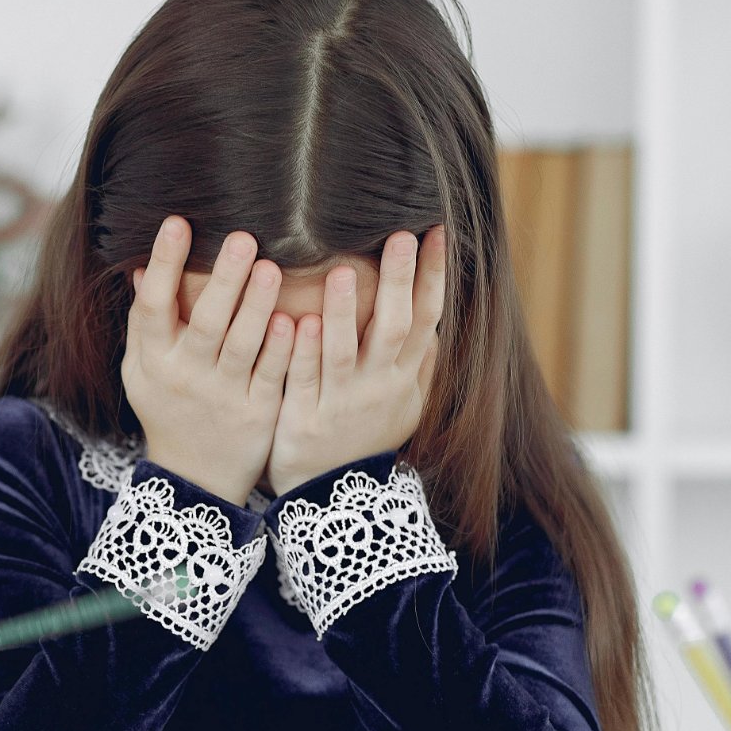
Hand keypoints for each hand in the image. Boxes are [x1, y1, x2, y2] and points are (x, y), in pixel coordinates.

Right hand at [122, 217, 296, 504]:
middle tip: (242, 237)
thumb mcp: (142, 371)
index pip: (152, 306)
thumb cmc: (167, 409)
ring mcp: (223, 396)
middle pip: (204, 322)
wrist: (195, 479)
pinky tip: (293, 319)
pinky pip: (271, 375)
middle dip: (223, 280)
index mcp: (153, 360)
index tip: (177, 222)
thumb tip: (139, 268)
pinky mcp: (258, 413)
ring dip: (257, 306)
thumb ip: (144, 324)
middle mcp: (185, 376)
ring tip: (271, 267)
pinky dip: (281, 349)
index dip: (163, 264)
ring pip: (242, 345)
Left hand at [265, 227, 443, 495]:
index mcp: (404, 377)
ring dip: (343, 312)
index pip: (425, 317)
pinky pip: (304, 381)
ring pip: (344, 352)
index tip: (435, 231)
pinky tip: (294, 321)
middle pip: (394, 328)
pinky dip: (301, 353)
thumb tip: (436, 327)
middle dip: (399, 281)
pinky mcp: (304, 419)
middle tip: (401, 235)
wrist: (333, 500)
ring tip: (340, 271)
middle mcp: (379, 386)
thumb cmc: (365, 442)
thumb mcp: (404, 408)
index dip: (432, 275)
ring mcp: (342, 403)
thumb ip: (420, 367)